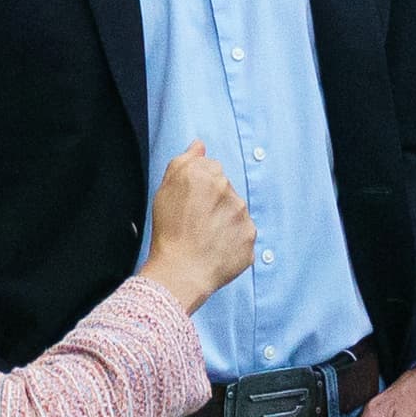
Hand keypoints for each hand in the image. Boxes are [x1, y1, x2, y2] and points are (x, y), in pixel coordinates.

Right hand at [140, 142, 253, 311]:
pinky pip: (242, 235)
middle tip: (195, 221)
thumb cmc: (168, 231)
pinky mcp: (250, 237)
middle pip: (225, 189)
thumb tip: (200, 146)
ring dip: (224, 220)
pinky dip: (232, 241)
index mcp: (206, 175)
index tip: (190, 202)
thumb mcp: (165, 189)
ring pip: (236, 211)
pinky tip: (215, 249)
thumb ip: (184, 161)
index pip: (210, 169)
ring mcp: (242, 215)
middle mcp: (229, 191)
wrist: (181, 270)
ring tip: (205, 237)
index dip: (198, 186)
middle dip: (214, 201)